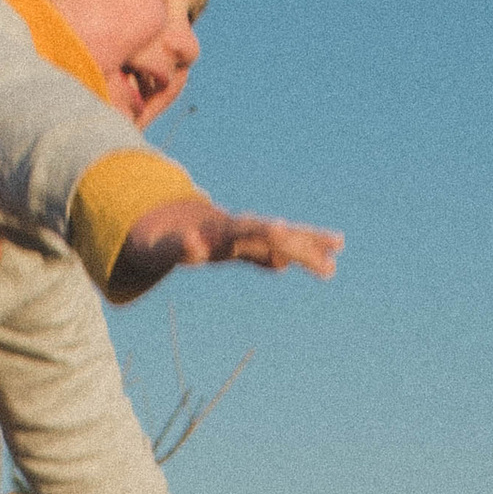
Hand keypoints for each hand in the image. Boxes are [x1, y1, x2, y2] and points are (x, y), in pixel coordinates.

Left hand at [120, 194, 341, 279]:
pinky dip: (297, 254)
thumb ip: (177, 248)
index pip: (252, 232)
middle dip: (302, 248)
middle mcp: (237, 230)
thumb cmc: (154, 243)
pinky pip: (276, 250)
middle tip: (330, 268)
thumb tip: (192, 242)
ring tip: (338, 253)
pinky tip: (322, 262)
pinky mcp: (244, 246)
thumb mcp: (158, 249)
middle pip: (276, 236)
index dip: (271, 235)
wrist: (154, 225)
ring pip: (282, 239)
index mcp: (220, 231)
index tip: (293, 239)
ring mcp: (243, 236)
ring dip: (309, 247)